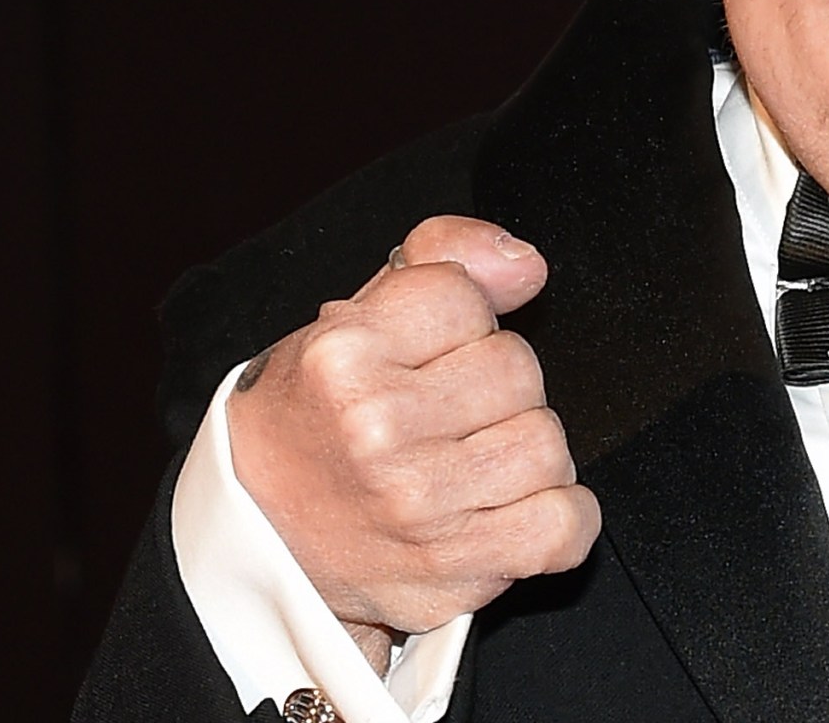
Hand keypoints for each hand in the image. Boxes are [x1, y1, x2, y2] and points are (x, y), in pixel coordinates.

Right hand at [226, 216, 600, 673]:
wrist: (262, 536)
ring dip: (524, 452)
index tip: (430, 354)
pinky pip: (566, 524)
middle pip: (518, 368)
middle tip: (446, 416)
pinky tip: (512, 509)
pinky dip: (559, 518)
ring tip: (472, 462)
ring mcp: (418, 501)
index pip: (468, 295)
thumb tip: (525, 264)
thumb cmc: (315, 420)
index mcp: (345, 353)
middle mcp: (376, 425)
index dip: (461, 321)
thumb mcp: (353, 319)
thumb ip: (441, 261)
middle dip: (495, 387)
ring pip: (547, 442)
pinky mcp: (456, 567)